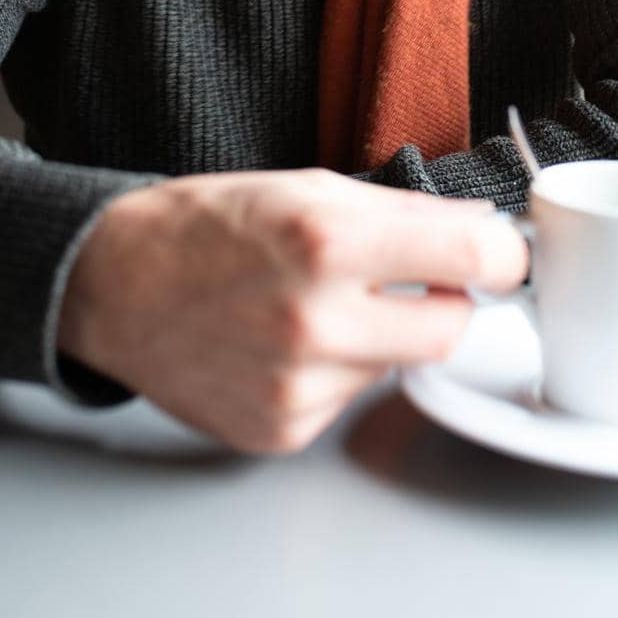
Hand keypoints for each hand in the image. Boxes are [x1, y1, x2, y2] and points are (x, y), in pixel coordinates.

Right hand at [57, 167, 527, 453]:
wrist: (114, 283)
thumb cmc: (209, 224)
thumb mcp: (308, 188)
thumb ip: (406, 211)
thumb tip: (485, 228)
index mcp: (326, 239)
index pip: (473, 258)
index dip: (503, 254)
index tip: (500, 254)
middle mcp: (314, 319)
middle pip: (451, 329)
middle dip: (444, 301)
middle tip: (408, 278)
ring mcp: (296, 385)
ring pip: (397, 365)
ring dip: (380, 336)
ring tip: (315, 305)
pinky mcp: (280, 429)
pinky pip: (349, 400)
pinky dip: (335, 371)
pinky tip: (284, 343)